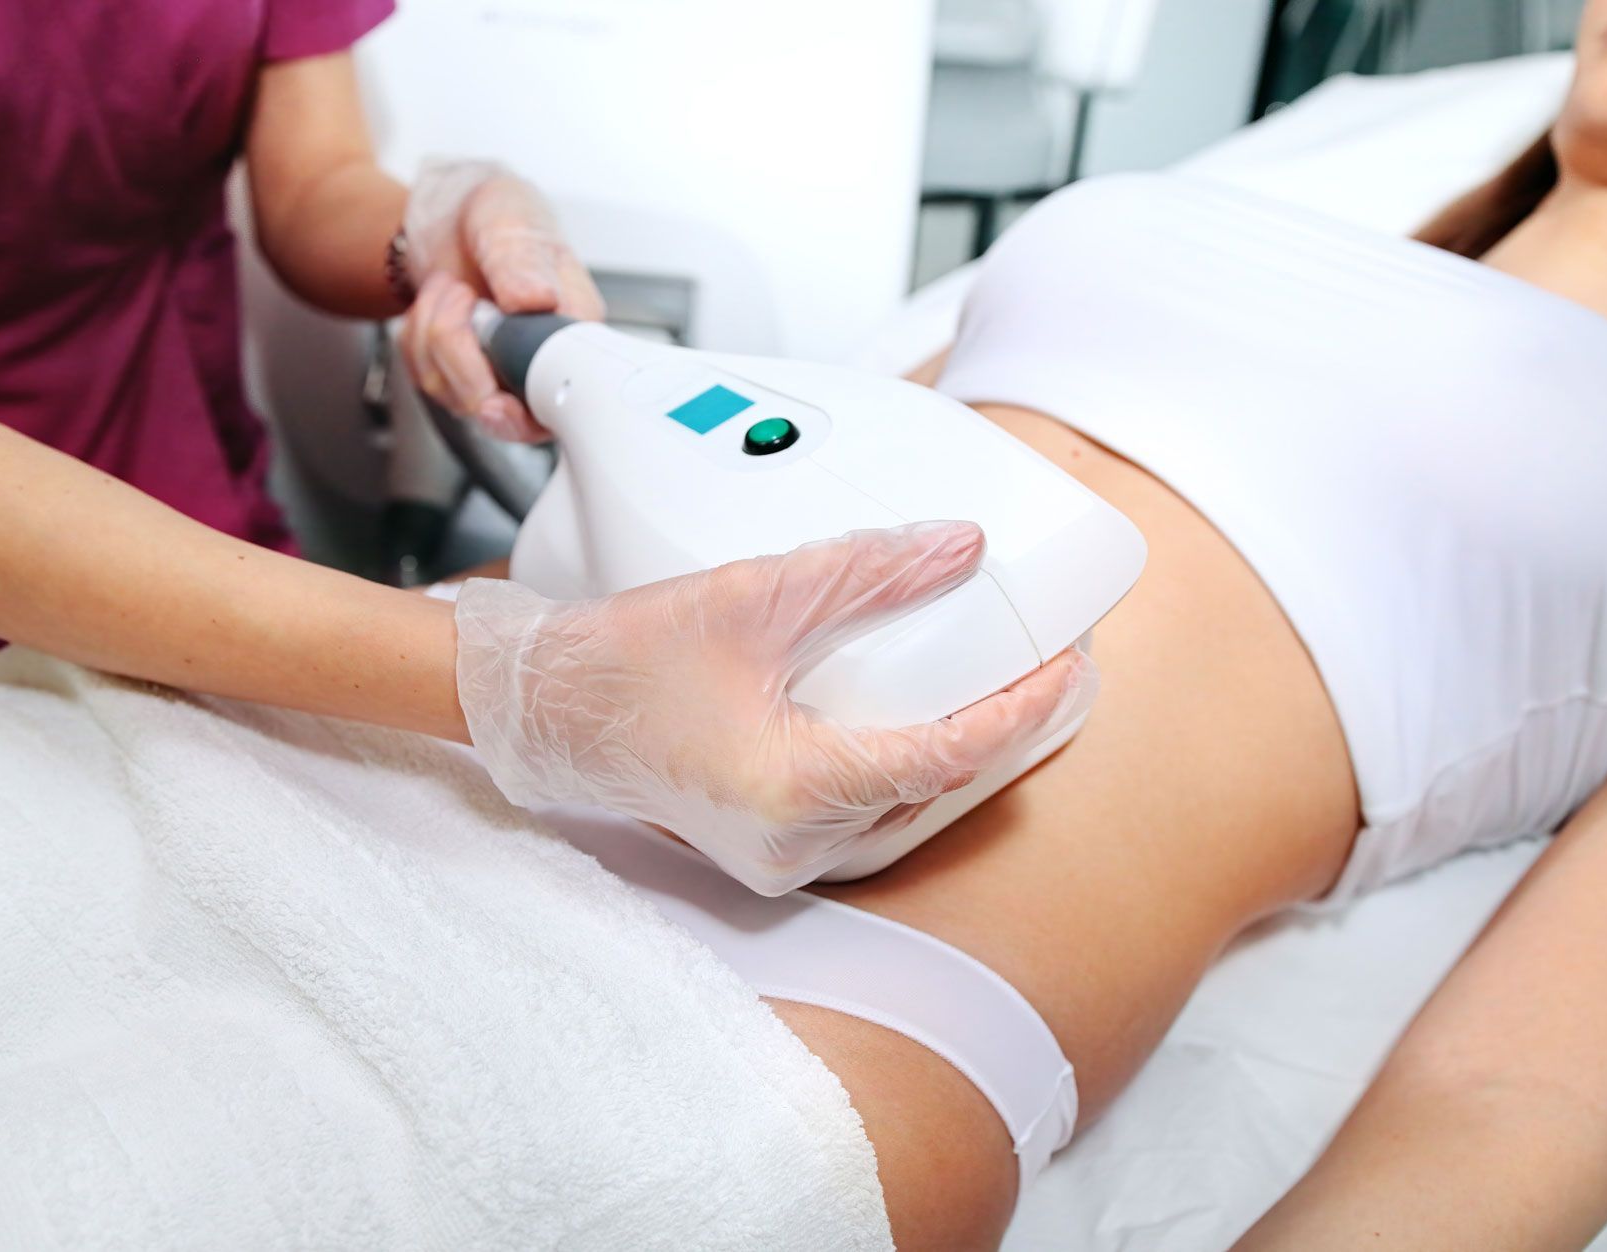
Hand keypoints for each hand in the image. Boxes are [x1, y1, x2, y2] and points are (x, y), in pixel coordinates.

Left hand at [398, 161, 603, 441]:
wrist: (453, 214)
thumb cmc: (498, 215)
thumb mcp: (512, 220)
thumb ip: (523, 260)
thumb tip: (538, 299)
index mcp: (571, 328)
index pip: (562, 398)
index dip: (525, 413)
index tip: (495, 401)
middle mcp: (539, 361)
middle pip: (503, 411)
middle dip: (462, 357)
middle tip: (464, 298)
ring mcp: (499, 374)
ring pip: (455, 395)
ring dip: (434, 335)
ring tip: (453, 290)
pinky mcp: (460, 376)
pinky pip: (425, 379)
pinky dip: (416, 339)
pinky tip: (438, 305)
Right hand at [454, 521, 1094, 894]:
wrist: (541, 707)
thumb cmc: (619, 662)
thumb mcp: (750, 597)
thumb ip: (862, 572)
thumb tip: (955, 549)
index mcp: (794, 791)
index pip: (944, 756)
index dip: (1018, 711)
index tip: (1065, 669)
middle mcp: (792, 842)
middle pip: (933, 788)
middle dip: (999, 730)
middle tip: (1053, 672)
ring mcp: (779, 856)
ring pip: (901, 807)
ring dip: (952, 751)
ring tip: (999, 690)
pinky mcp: (767, 848)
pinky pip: (862, 814)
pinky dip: (901, 766)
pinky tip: (919, 721)